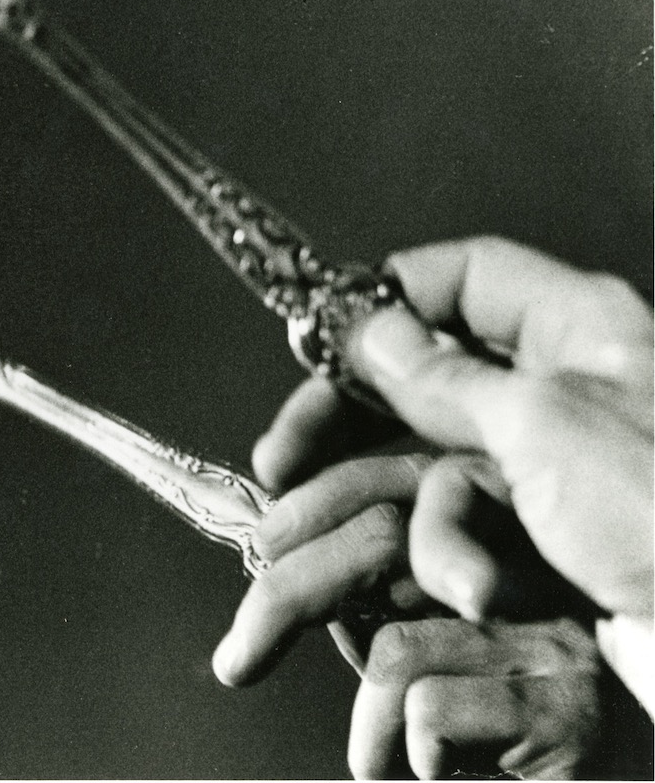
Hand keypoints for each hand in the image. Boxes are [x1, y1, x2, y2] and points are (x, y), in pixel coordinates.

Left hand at [211, 451, 621, 779]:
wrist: (610, 776)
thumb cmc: (507, 724)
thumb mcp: (439, 634)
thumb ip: (382, 588)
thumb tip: (278, 553)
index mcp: (506, 530)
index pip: (397, 478)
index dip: (316, 499)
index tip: (262, 542)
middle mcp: (542, 568)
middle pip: (379, 540)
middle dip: (283, 601)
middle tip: (234, 666)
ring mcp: (560, 636)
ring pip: (394, 649)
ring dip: (367, 726)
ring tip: (390, 764)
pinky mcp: (574, 711)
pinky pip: (430, 713)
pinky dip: (408, 760)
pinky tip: (444, 778)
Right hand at [256, 236, 652, 625]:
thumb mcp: (539, 424)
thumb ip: (439, 373)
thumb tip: (369, 327)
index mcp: (581, 326)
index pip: (463, 276)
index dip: (387, 297)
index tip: (320, 336)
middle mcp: (564, 384)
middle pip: (429, 373)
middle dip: (357, 420)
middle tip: (284, 454)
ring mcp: (555, 464)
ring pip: (437, 464)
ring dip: (428, 518)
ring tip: (445, 562)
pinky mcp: (547, 534)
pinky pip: (467, 529)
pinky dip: (463, 559)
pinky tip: (480, 589)